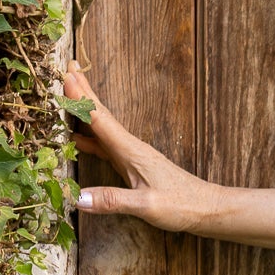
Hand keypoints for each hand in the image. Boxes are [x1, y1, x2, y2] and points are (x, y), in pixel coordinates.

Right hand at [64, 61, 216, 231]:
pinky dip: (90, 137)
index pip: (101, 120)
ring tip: (70, 92)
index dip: (82, 99)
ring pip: (103, 127)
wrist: (207, 207)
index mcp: (132, 151)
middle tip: (69, 66)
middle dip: (84, 91)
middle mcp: (131, 147)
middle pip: (102, 114)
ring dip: (86, 110)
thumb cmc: (182, 204)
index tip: (67, 76)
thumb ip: (113, 200)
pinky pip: (107, 146)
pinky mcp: (134, 165)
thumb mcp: (147, 205)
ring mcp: (133, 155)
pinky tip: (77, 138)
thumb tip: (79, 197)